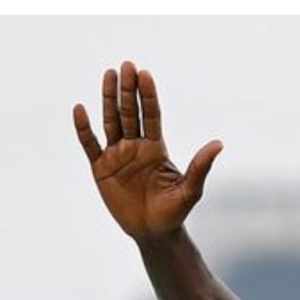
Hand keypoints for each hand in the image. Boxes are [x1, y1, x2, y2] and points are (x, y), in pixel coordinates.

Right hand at [72, 61, 223, 239]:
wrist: (153, 233)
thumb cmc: (174, 212)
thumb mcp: (190, 190)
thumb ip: (200, 166)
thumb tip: (219, 144)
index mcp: (156, 147)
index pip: (152, 115)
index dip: (148, 95)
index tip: (145, 74)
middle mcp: (136, 146)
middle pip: (130, 112)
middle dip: (128, 90)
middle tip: (127, 66)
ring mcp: (117, 155)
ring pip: (110, 121)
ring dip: (108, 99)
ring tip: (109, 74)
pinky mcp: (100, 168)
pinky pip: (90, 144)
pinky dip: (84, 129)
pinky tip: (80, 110)